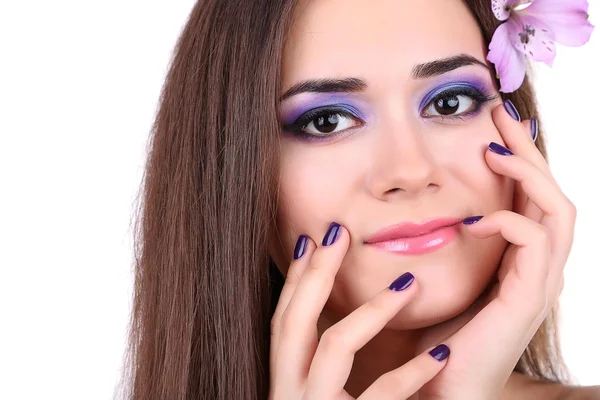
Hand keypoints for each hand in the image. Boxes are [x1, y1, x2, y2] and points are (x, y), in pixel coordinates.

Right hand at [269, 224, 450, 399]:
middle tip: (339, 233)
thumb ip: (321, 366)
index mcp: (286, 381)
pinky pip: (384, 393)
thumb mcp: (315, 397)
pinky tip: (440, 353)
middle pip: (295, 321)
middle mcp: (291, 393)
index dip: (293, 280)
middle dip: (316, 273)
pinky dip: (412, 372)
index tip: (308, 241)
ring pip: (337, 344)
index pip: (283, 321)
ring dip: (373, 308)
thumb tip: (335, 318)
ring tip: (410, 283)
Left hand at [416, 101, 575, 399]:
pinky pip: (535, 245)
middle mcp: (536, 267)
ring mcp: (537, 283)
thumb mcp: (439, 277)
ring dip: (528, 175)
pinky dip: (508, 222)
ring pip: (559, 212)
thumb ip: (440, 244)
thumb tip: (417, 208)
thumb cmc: (436, 335)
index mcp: (517, 259)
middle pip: (552, 193)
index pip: (529, 196)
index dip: (516, 157)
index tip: (490, 124)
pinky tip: (473, 219)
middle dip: (528, 150)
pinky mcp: (527, 300)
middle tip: (500, 114)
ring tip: (493, 150)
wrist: (440, 388)